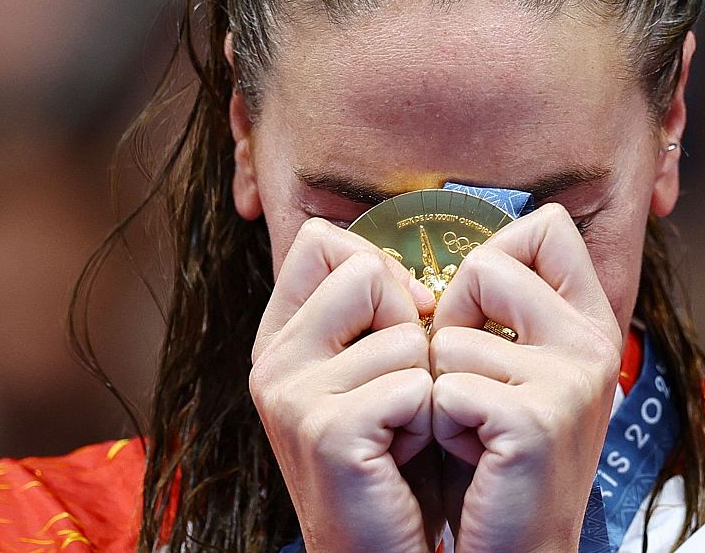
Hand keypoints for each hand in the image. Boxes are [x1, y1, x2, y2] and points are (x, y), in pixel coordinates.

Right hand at [250, 219, 439, 551]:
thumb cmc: (398, 462)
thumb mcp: (376, 372)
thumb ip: (377, 313)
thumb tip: (420, 279)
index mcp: (281, 339)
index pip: (323, 243)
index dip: (380, 269)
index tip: (403, 318)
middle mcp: (274, 362)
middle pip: (365, 270)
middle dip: (409, 323)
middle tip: (402, 390)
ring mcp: (293, 397)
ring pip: (406, 333)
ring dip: (426, 385)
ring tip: (402, 433)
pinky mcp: (327, 432)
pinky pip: (415, 385)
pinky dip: (430, 423)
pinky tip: (405, 456)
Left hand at [429, 204, 624, 552]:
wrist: (517, 551)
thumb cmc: (496, 461)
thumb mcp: (513, 371)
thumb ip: (503, 309)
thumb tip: (449, 251)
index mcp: (589, 322)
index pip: (548, 226)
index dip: (492, 257)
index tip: (480, 314)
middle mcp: (592, 342)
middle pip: (489, 262)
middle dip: (451, 318)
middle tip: (466, 380)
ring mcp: (570, 379)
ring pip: (449, 336)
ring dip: (439, 389)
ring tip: (473, 432)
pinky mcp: (536, 420)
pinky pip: (443, 390)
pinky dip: (439, 428)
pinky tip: (473, 458)